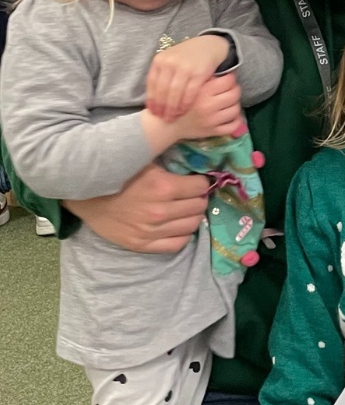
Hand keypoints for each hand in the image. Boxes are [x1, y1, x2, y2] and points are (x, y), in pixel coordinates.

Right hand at [65, 161, 210, 252]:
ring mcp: (151, 231)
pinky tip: (178, 225)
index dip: (201, 182)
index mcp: (161, 186)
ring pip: (191, 225)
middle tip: (193, 195)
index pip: (200, 186)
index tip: (197, 181)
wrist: (84, 197)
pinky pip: (177, 244)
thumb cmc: (115, 174)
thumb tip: (196, 160)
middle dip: (199, 198)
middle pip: (198, 206)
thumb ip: (169, 161)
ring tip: (186, 209)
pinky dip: (183, 235)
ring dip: (193, 216)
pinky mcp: (142, 244)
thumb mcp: (143, 160)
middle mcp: (159, 211)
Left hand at [146, 35, 229, 120]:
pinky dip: (185, 103)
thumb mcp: (170, 61)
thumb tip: (153, 100)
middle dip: (162, 107)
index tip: (153, 112)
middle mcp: (170, 62)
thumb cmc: (187, 57)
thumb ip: (161, 75)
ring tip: (173, 117)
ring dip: (173, 108)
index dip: (152, 100)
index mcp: (160, 60)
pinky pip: (189, 92)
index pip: (152, 83)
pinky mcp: (199, 73)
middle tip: (163, 118)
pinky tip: (184, 110)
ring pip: (175, 93)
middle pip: (162, 90)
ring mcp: (184, 67)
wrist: (208, 46)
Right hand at [170, 74, 242, 142]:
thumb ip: (203, 78)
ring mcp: (212, 120)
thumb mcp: (186, 85)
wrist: (165, 124)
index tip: (228, 78)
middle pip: (234, 94)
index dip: (230, 78)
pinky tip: (231, 115)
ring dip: (235, 104)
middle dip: (235, 89)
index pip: (228, 81)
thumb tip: (220, 71)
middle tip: (230, 89)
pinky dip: (236, 121)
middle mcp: (209, 106)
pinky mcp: (213, 131)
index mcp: (203, 91)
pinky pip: (233, 126)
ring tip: (229, 101)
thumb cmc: (176, 101)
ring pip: (236, 109)